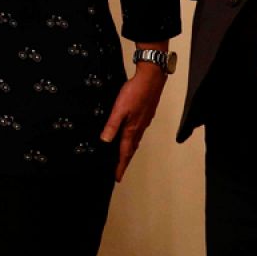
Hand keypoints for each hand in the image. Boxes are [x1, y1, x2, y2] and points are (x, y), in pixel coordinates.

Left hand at [100, 57, 167, 181]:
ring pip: (135, 141)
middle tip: (119, 171)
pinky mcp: (145, 115)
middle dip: (125, 161)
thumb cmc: (135, 92)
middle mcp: (139, 128)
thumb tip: (105, 141)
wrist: (151, 78)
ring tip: (123, 157)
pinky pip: (138, 132)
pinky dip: (133, 139)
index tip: (117, 178)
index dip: (120, 166)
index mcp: (132, 129)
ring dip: (129, 151)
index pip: (125, 153)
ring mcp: (144, 122)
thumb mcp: (119, 109)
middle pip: (131, 150)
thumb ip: (112, 125)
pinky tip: (130, 136)